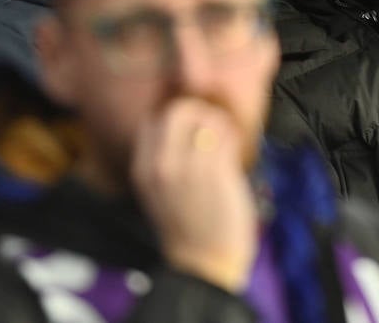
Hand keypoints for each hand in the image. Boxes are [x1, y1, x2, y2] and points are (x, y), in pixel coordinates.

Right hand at [131, 98, 257, 293]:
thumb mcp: (161, 192)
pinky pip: (226, 135)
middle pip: (177, 109)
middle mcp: (160, 164)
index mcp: (143, 169)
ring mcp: (188, 167)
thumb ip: (166, 161)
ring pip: (206, 117)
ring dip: (222, 125)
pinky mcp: (215, 173)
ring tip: (226, 143)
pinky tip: (236, 153)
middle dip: (200, 112)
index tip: (192, 130)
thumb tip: (188, 128)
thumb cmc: (187, 229)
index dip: (175, 118)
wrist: (202, 267)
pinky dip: (234, 137)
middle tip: (213, 130)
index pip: (152, 120)